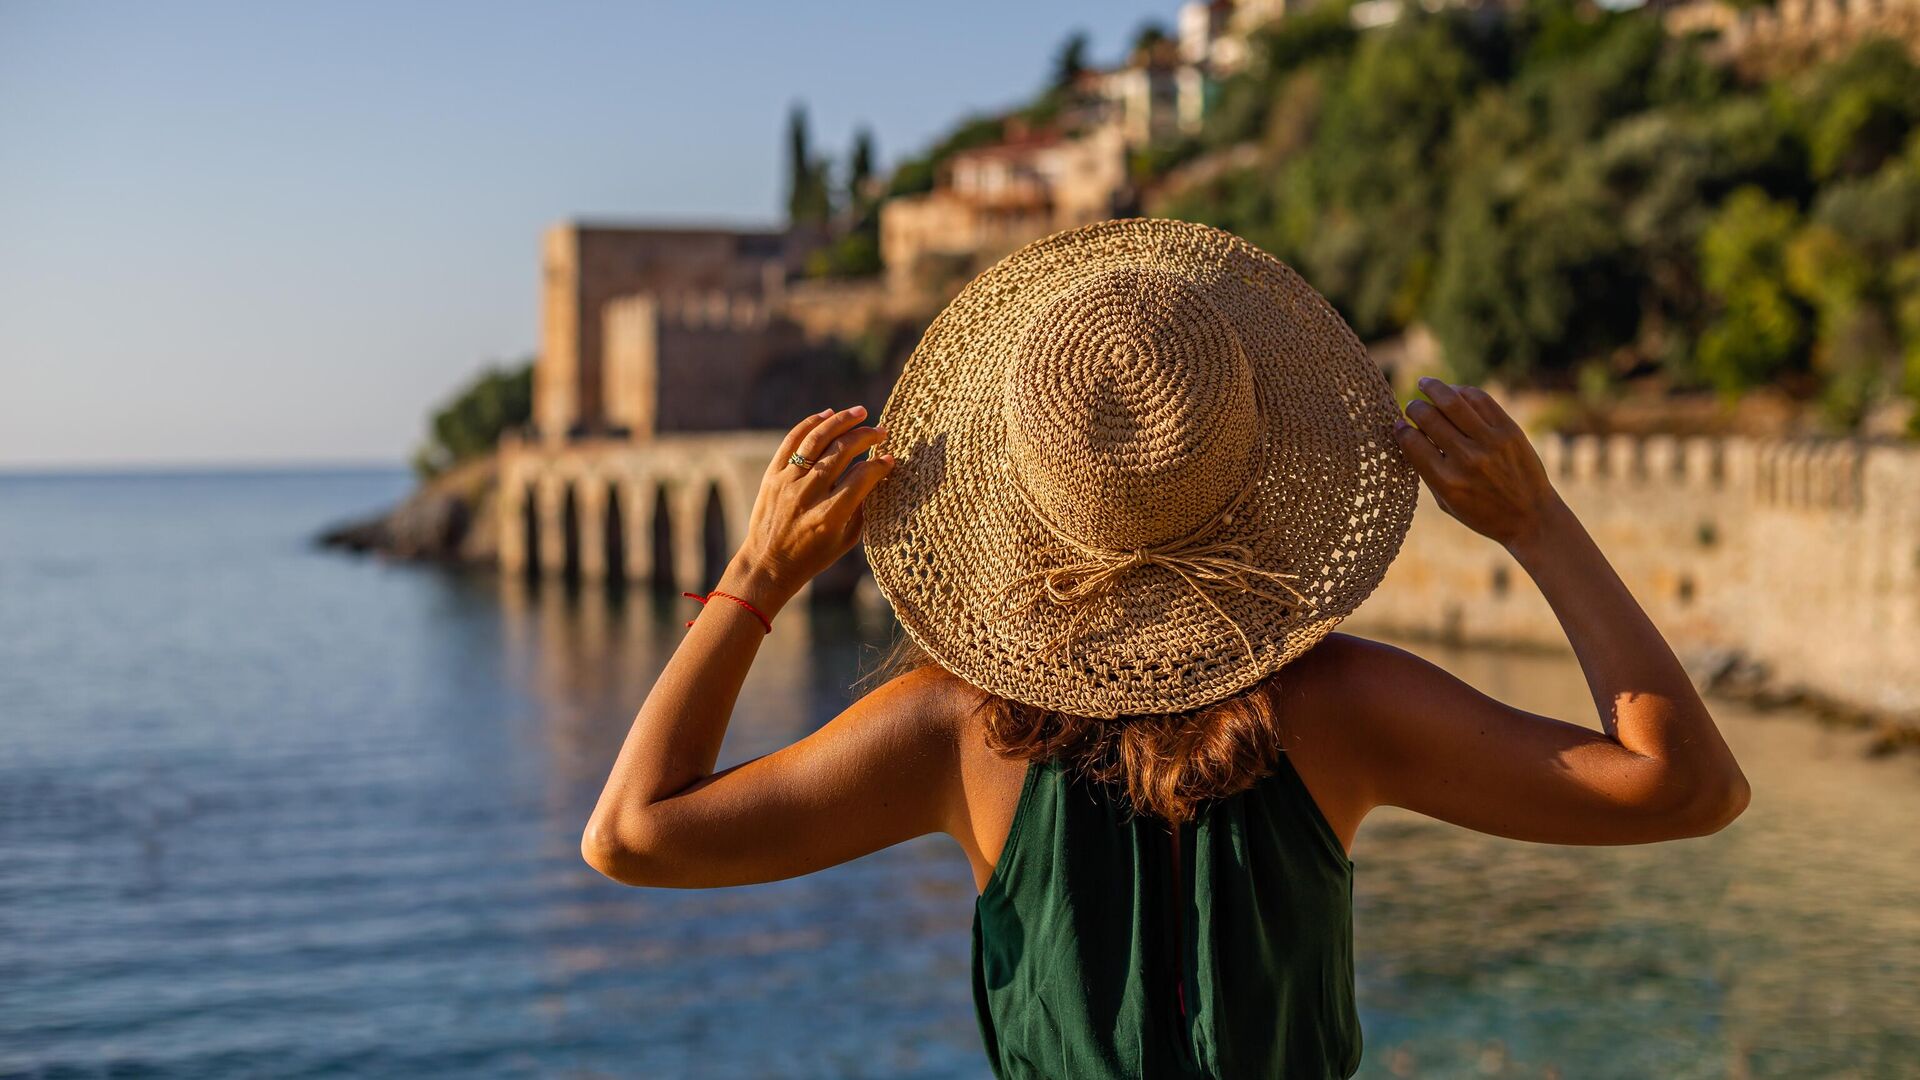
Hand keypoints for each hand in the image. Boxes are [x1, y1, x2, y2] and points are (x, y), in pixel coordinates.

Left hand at [725, 405, 894, 609]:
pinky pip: (792, 441)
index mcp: (829, 515)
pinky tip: (828, 415)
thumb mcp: (846, 541)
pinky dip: (810, 424)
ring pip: (817, 439)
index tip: (890, 459)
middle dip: (866, 436)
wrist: (768, 564)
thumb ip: (863, 508)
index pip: (861, 477)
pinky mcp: (772, 476)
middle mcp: (807, 495)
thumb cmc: (813, 556)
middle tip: (881, 431)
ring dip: (841, 421)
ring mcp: (787, 483)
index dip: (880, 465)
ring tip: (859, 411)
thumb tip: (876, 475)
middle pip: (842, 451)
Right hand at [1391, 378, 1563, 549]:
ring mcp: (1490, 443)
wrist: (1531, 517)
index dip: (1400, 429)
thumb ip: (1427, 470)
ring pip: (1453, 401)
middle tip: (1412, 406)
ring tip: (1425, 384)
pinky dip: (1463, 391)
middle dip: (1414, 407)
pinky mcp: (1509, 431)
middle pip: (1429, 417)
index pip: (1411, 442)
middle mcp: (1467, 459)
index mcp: (1446, 481)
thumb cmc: (1482, 513)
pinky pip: (1481, 400)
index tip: (1397, 425)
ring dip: (1433, 388)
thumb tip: (1409, 434)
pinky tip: (1454, 392)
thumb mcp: (1446, 502)